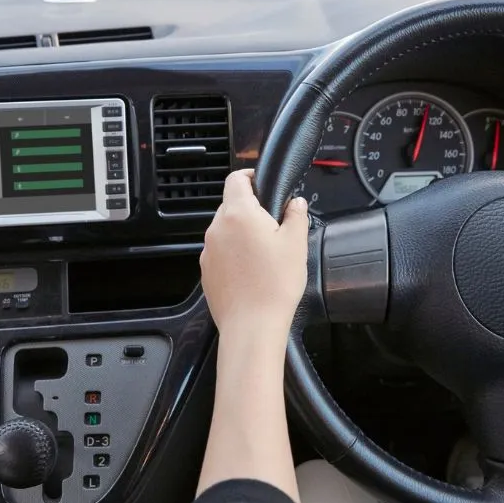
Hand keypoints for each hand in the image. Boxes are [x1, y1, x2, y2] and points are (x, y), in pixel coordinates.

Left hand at [200, 170, 308, 340]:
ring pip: (226, 230)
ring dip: (242, 234)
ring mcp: (209, 251)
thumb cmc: (275, 284)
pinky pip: (221, 252)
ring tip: (265, 254)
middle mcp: (217, 228)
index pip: (235, 179)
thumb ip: (296, 215)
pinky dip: (234, 254)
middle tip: (274, 226)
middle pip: (231, 205)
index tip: (262, 183)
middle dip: (251, 210)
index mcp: (238, 214)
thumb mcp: (296, 244)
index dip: (250, 176)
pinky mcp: (207, 271)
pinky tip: (252, 271)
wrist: (252, 326)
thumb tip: (296, 203)